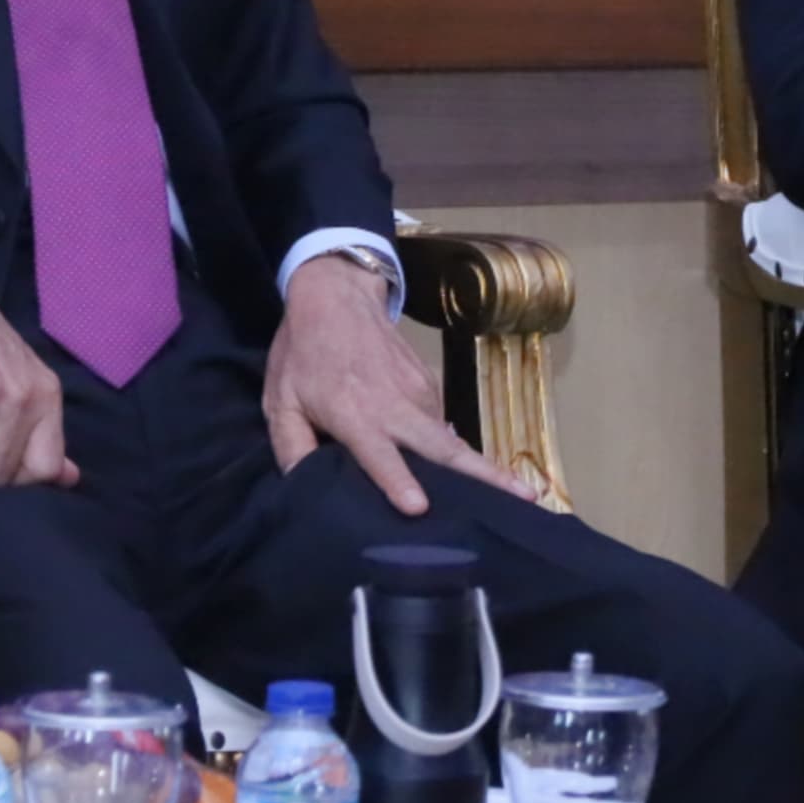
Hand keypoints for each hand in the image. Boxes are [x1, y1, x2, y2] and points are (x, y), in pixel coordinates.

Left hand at [262, 252, 523, 517]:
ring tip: (514, 499)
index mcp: (354, 413)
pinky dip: (454, 453)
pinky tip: (463, 477)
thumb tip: (305, 490)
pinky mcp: (429, 385)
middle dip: (484, 475)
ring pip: (451, 443)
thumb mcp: (279, 401)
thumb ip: (291, 447)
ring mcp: (420, 393)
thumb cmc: (303, 353)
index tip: (420, 507)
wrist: (337, 295)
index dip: (397, 481)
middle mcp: (396, 406)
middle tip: (524, 499)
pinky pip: (442, 428)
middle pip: (445, 449)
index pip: (378, 453)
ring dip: (479, 470)